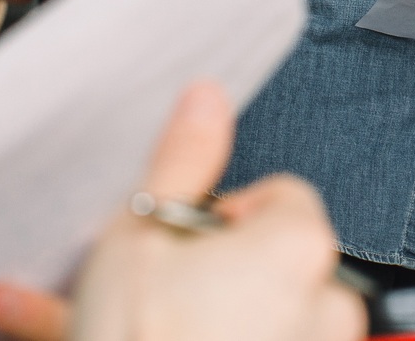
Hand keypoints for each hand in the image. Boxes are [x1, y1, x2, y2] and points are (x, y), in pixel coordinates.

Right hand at [0, 81, 365, 340]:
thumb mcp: (139, 236)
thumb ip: (182, 160)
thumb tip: (206, 99)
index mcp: (301, 247)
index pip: (278, 197)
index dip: (215, 216)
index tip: (170, 243)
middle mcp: (327, 306)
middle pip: (258, 267)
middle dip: (189, 279)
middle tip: (127, 296)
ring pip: (237, 321)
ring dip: (174, 318)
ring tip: (87, 328)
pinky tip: (99, 337)